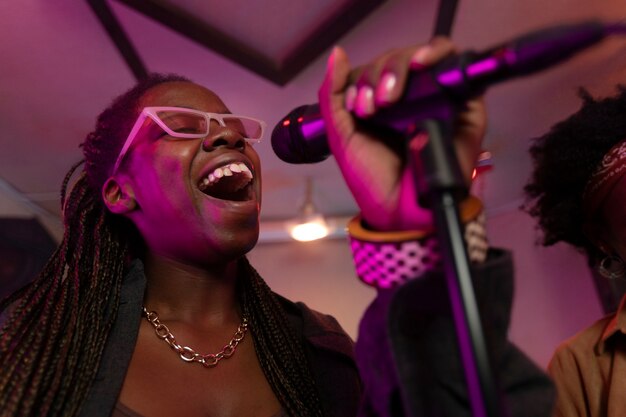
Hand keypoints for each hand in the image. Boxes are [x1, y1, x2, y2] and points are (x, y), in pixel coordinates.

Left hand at [318, 38, 486, 230]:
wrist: (399, 211)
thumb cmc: (372, 180)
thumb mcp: (341, 136)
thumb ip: (332, 96)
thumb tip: (338, 54)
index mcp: (382, 104)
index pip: (377, 68)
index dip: (364, 76)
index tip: (357, 106)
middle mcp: (411, 99)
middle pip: (399, 59)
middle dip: (380, 74)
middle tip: (373, 107)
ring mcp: (437, 100)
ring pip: (425, 57)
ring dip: (400, 66)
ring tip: (388, 98)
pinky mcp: (463, 106)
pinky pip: (454, 67)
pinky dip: (436, 56)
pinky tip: (418, 67)